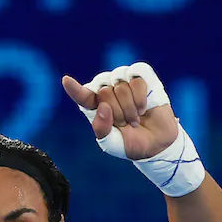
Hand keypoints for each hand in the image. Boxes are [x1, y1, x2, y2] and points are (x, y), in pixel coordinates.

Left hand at [62, 64, 180, 161]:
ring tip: (135, 119)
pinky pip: (136, 79)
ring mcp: (124, 82)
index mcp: (95, 106)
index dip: (74, 89)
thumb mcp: (110, 142)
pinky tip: (144, 108)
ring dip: (129, 106)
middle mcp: (108, 90)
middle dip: (117, 112)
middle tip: (126, 124)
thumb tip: (103, 107)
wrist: (156, 143)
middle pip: (104, 92)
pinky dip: (140, 96)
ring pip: (120, 86)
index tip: (66, 81)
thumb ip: (101, 128)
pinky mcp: (142, 77)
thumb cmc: (130, 142)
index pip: (82, 95)